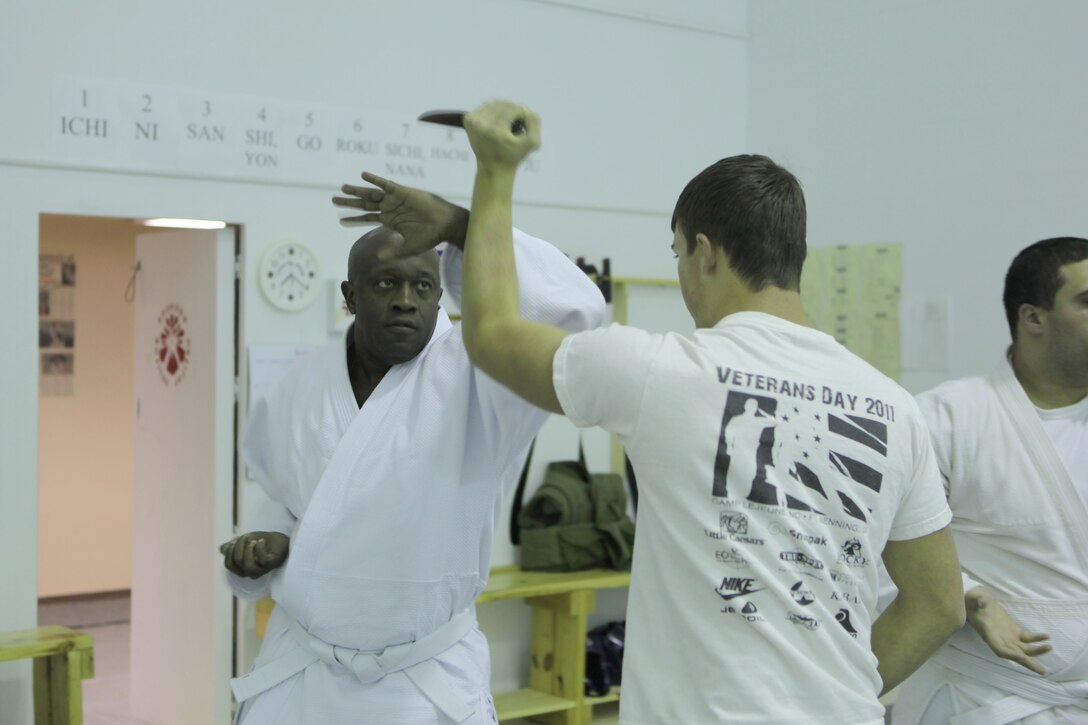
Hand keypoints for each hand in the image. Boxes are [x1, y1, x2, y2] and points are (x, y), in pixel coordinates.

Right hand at [219, 531, 289, 578]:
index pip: (229, 565)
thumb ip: (233, 545)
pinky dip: (260, 548)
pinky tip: (261, 541)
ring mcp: (263, 569)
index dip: (229, 552)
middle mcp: (252, 572)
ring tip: (253, 541)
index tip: (234, 541)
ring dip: (248, 550)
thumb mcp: (244, 540)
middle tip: (246, 537)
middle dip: (239, 546)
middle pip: (238, 562)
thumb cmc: (262, 541)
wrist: (280, 538)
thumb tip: (222, 548)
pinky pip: (263, 561)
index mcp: (242, 568)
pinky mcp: (273, 564)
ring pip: (248, 567)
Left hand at [332, 172, 468, 255]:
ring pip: (371, 193)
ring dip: (357, 190)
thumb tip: (376, 257)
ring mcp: (395, 199)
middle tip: (333, 200)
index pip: (367, 218)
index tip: (339, 220)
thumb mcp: (408, 247)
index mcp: (390, 220)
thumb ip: (392, 252)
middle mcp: (390, 208)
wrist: (445, 225)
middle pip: (365, 204)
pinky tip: (363, 175)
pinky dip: (375, 180)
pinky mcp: (402, 192)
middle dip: (349, 202)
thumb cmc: (430, 236)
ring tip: (343, 187)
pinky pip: (386, 184)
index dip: (354, 219)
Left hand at [463, 100, 540, 168]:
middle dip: (514, 112)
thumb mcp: (532, 143)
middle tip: (517, 125)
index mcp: (495, 131)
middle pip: (504, 104)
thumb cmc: (513, 156)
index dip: (523, 115)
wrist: (493, 168)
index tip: (524, 127)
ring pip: (495, 103)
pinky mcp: (468, 119)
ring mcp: (472, 122)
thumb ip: (534, 122)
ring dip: (504, 110)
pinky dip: (494, 112)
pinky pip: (486, 106)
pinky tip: (498, 123)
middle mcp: (481, 125)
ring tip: (508, 124)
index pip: (514, 108)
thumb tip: (524, 107)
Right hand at [966, 587, 1051, 674]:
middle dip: (1028, 662)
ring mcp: (1008, 636)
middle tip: (1042, 671)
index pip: (1000, 650)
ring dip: (1036, 651)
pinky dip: (1037, 639)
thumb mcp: (973, 599)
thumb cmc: (972, 600)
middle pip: (1015, 655)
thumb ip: (978, 601)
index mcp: (989, 635)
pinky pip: (1027, 639)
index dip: (1010, 655)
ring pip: (1023, 649)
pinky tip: (1047, 636)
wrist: (976, 599)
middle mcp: (999, 639)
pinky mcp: (1013, 631)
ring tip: (1049, 648)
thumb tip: (982, 602)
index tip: (1022, 657)